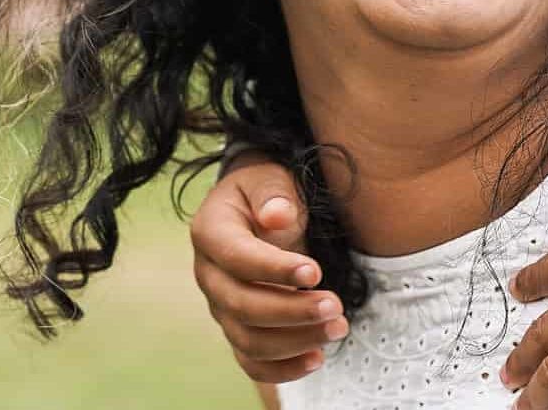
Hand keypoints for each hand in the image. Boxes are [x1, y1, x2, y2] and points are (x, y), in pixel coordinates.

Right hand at [191, 154, 346, 382]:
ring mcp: (220, 306)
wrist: (259, 209)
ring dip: (295, 341)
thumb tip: (277, 216)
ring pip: (248, 340)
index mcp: (210, 232)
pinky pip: (252, 361)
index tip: (315, 272)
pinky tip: (318, 358)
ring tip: (338, 328)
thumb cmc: (266, 193)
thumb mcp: (269, 178)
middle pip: (241, 306)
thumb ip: (273, 193)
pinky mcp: (238, 328)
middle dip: (291, 311)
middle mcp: (209, 275)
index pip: (236, 258)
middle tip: (336, 306)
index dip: (274, 269)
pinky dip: (283, 368)